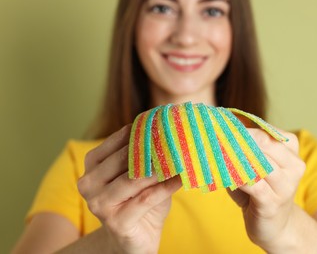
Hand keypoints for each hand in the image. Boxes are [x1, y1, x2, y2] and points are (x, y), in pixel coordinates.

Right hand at [77, 124, 181, 253]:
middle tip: (176, 142)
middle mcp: (89, 183)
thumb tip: (169, 131)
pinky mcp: (116, 222)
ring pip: (133, 179)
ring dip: (160, 169)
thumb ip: (146, 154)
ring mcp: (99, 204)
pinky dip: (165, 187)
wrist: (137, 237)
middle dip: (152, 149)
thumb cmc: (139, 200)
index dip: (142, 132)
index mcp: (92, 164)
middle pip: (124, 158)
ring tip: (180, 160)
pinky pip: (146, 199)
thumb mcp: (140, 173)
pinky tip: (180, 179)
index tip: (165, 125)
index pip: (118, 140)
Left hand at [227, 128, 305, 249]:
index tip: (221, 126)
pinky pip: (253, 185)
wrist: (275, 226)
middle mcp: (294, 166)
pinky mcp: (272, 203)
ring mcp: (285, 186)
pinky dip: (236, 178)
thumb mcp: (256, 164)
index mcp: (291, 150)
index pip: (267, 132)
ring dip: (235, 157)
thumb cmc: (261, 189)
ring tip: (216, 152)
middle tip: (215, 136)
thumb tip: (221, 130)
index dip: (243, 129)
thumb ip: (245, 147)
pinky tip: (224, 175)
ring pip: (260, 163)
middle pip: (265, 143)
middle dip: (238, 139)